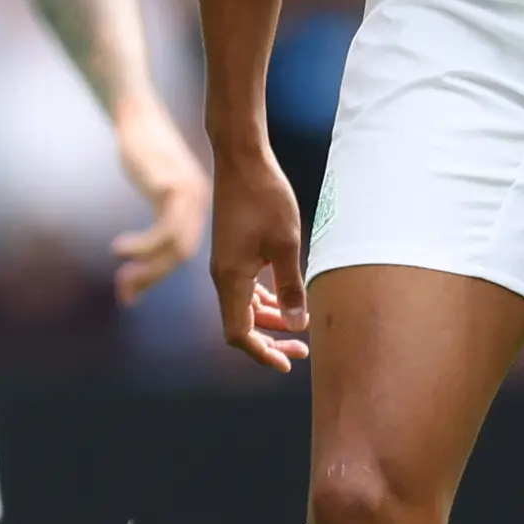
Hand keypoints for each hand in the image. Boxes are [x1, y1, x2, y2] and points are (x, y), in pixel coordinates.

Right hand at [106, 96, 210, 304]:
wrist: (137, 116)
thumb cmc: (140, 153)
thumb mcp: (150, 188)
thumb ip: (151, 217)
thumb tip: (141, 248)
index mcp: (195, 205)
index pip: (182, 250)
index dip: (156, 274)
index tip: (129, 293)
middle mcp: (197, 202)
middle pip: (182, 253)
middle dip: (152, 277)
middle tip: (124, 294)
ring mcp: (186, 194)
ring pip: (176, 246)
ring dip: (148, 268)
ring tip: (122, 281)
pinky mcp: (171, 186)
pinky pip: (163, 228)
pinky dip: (143, 246)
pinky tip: (120, 250)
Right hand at [207, 142, 308, 371]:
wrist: (241, 159)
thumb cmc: (265, 198)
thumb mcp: (287, 245)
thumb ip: (291, 286)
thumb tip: (297, 324)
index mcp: (231, 278)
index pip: (239, 334)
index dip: (262, 353)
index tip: (288, 363)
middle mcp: (223, 275)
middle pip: (240, 324)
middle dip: (269, 342)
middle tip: (300, 351)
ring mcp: (225, 263)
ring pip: (243, 306)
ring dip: (268, 320)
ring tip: (298, 326)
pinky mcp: (232, 250)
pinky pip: (244, 287)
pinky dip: (262, 300)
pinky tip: (283, 299)